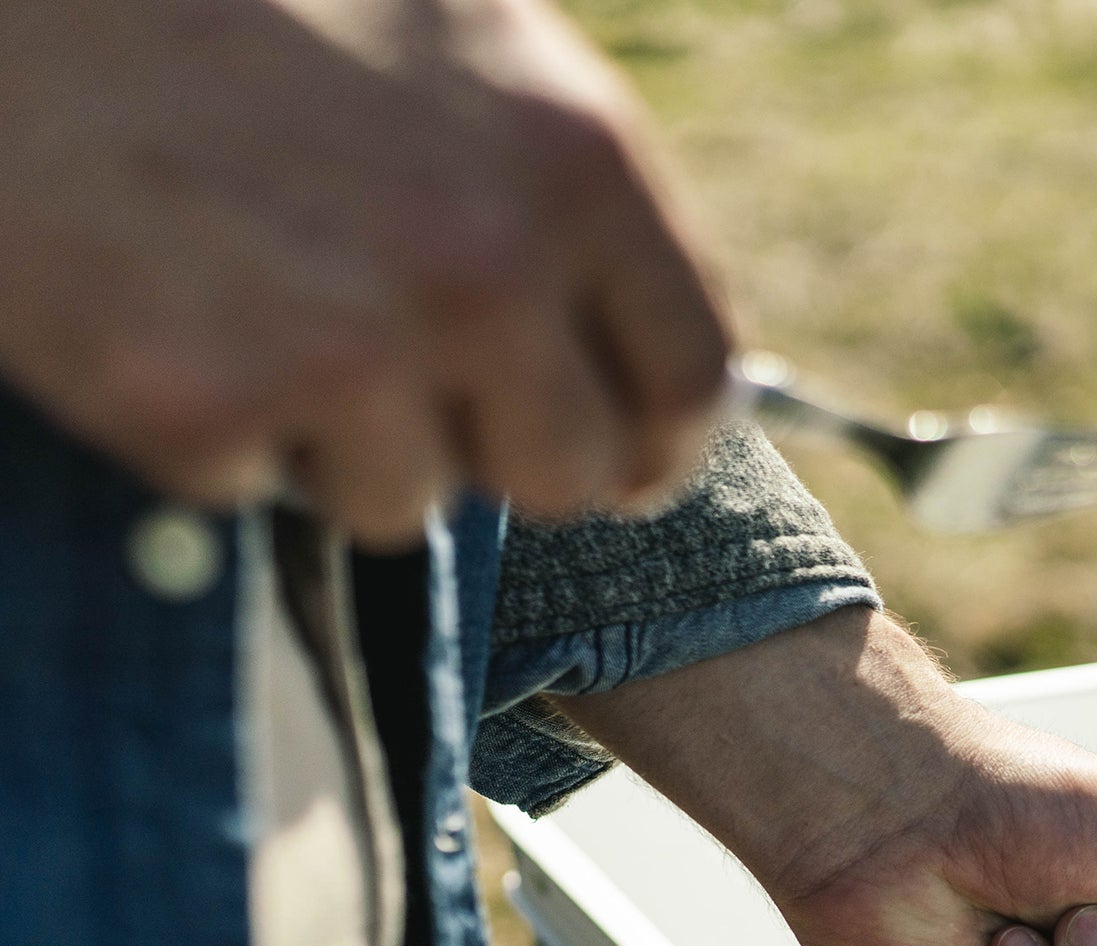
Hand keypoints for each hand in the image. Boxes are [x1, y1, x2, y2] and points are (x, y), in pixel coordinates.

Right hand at [0, 0, 728, 542]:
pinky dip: (208, 426)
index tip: (622, 458)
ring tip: (254, 299)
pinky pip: (251, 486)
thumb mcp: (458, 34)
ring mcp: (345, 346)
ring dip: (340, 440)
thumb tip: (627, 345)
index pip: (690, 378)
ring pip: (406, 501)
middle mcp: (483, 267)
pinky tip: (160, 302)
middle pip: (566, 473)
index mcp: (573, 166)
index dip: (656, 438)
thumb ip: (557, 190)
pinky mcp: (199, 402)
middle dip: (497, 449)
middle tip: (412, 386)